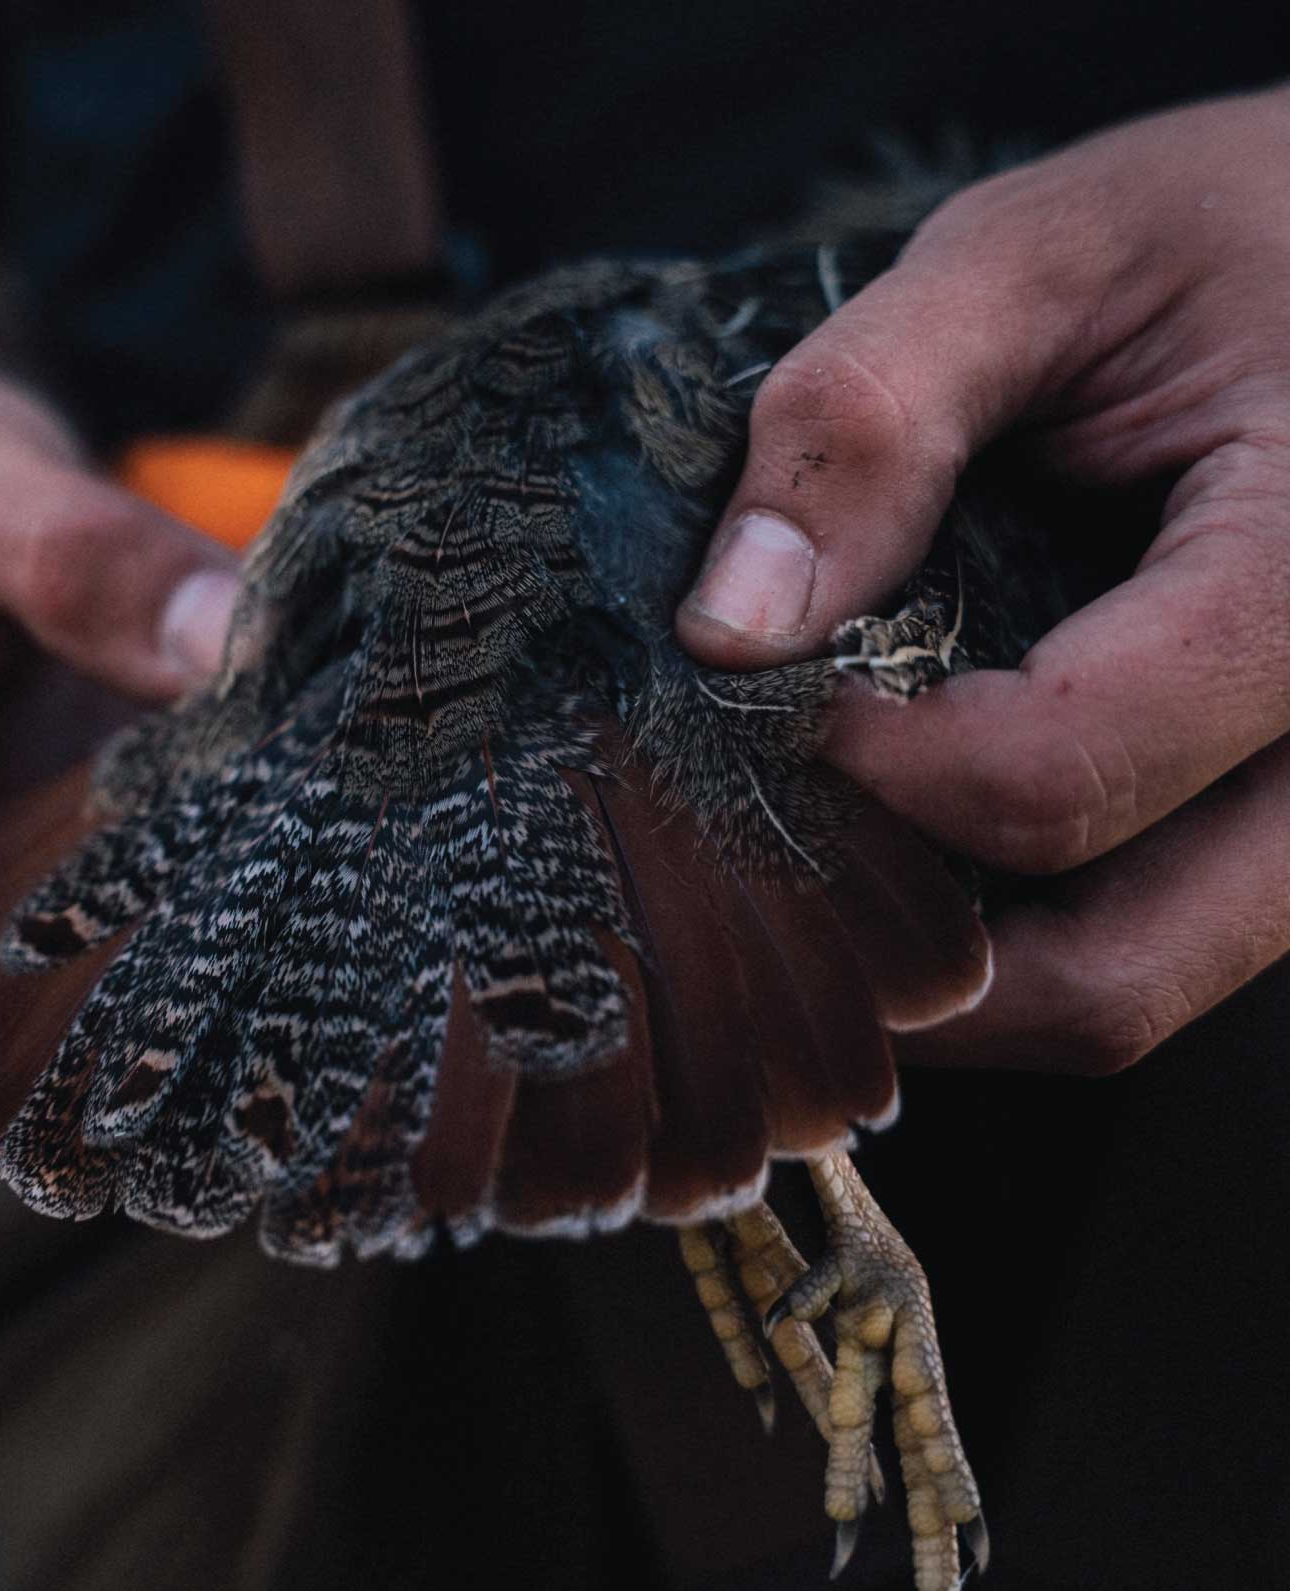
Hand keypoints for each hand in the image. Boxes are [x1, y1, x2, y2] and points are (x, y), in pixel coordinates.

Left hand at [677, 87, 1289, 1072]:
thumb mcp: (1047, 255)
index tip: (758, 687)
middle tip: (748, 852)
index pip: (1054, 775)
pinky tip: (904, 835)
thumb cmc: (1240, 229)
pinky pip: (1147, 940)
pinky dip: (1005, 929)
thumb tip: (730, 624)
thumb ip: (875, 413)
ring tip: (811, 852)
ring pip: (1126, 987)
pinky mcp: (1284, 823)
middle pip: (1109, 977)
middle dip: (891, 948)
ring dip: (945, 963)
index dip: (863, 764)